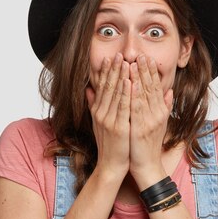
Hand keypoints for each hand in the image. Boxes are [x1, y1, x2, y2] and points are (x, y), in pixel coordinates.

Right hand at [85, 52, 131, 179]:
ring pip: (115, 94)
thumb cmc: (109, 144)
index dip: (106, 72)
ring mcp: (109, 120)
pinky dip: (126, 93)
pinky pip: (123, 107)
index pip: (102, 87)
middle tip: (119, 54)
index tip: (111, 58)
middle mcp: (101, 113)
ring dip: (121, 76)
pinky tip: (129, 81)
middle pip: (108, 87)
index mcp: (98, 111)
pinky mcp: (118, 127)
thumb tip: (88, 90)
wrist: (110, 165)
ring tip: (125, 61)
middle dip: (114, 69)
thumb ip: (93, 105)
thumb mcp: (98, 123)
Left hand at [128, 54, 172, 188]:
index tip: (146, 58)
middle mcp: (157, 114)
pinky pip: (137, 108)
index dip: (151, 72)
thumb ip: (165, 106)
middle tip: (141, 54)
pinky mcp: (141, 128)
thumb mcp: (160, 124)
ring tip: (133, 63)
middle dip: (145, 70)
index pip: (156, 87)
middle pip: (151, 87)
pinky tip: (129, 84)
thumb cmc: (149, 145)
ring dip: (138, 78)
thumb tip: (170, 90)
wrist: (147, 166)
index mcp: (160, 111)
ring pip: (144, 94)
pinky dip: (133, 94)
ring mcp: (150, 120)